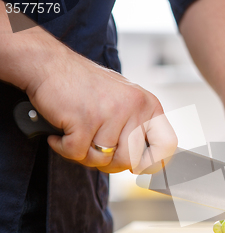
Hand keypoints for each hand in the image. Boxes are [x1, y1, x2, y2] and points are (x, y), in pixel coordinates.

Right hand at [27, 48, 176, 173]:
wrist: (48, 64)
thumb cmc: (86, 88)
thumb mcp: (124, 102)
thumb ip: (136, 130)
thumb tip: (144, 167)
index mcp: (149, 105)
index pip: (168, 145)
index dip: (155, 163)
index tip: (139, 168)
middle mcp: (135, 107)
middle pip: (132, 161)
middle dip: (111, 164)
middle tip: (94, 150)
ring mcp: (111, 112)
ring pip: (103, 160)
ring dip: (84, 155)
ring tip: (77, 136)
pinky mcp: (85, 119)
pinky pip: (77, 153)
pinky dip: (64, 148)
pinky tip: (60, 134)